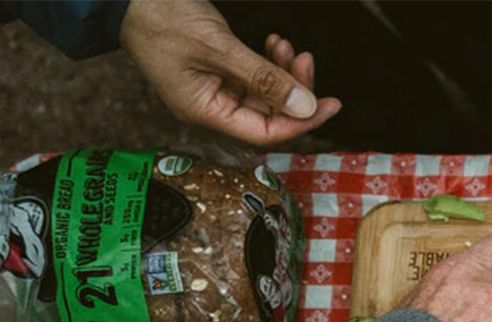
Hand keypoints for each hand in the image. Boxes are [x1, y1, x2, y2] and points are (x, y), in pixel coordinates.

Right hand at [120, 0, 341, 146]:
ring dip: (282, 71)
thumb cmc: (161, 19)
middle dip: (293, 88)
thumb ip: (263, 78)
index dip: (301, 122)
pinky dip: (267, 61)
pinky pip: (252, 75)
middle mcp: (210, 105)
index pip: (265, 132)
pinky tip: (274, 43)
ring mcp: (212, 87)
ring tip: (286, 46)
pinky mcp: (216, 69)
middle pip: (268, 112)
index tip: (331, 105)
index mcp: (204, 111)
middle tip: (306, 60)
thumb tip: (305, 106)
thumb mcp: (218, 48)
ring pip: (263, 92)